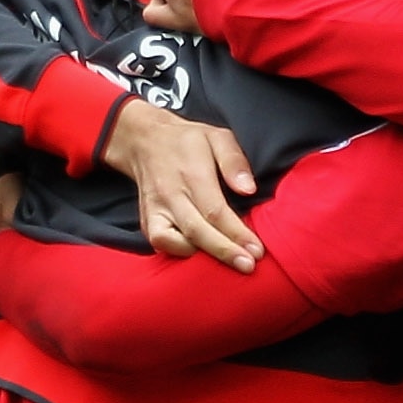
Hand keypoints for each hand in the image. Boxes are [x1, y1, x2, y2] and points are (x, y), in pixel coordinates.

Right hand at [104, 96, 262, 271]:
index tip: (257, 250)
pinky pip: (160, 243)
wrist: (145, 141)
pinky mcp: (146, 220)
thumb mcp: (217, 136)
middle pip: (198, 231)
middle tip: (248, 266)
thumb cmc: (188, 142)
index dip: (237, 234)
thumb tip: (249, 190)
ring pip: (175, 242)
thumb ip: (234, 161)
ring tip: (228, 264)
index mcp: (192, 174)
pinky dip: (178, 252)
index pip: (215, 211)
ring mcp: (155, 209)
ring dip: (201, 257)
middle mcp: (171, 194)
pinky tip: (199, 255)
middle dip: (225, 252)